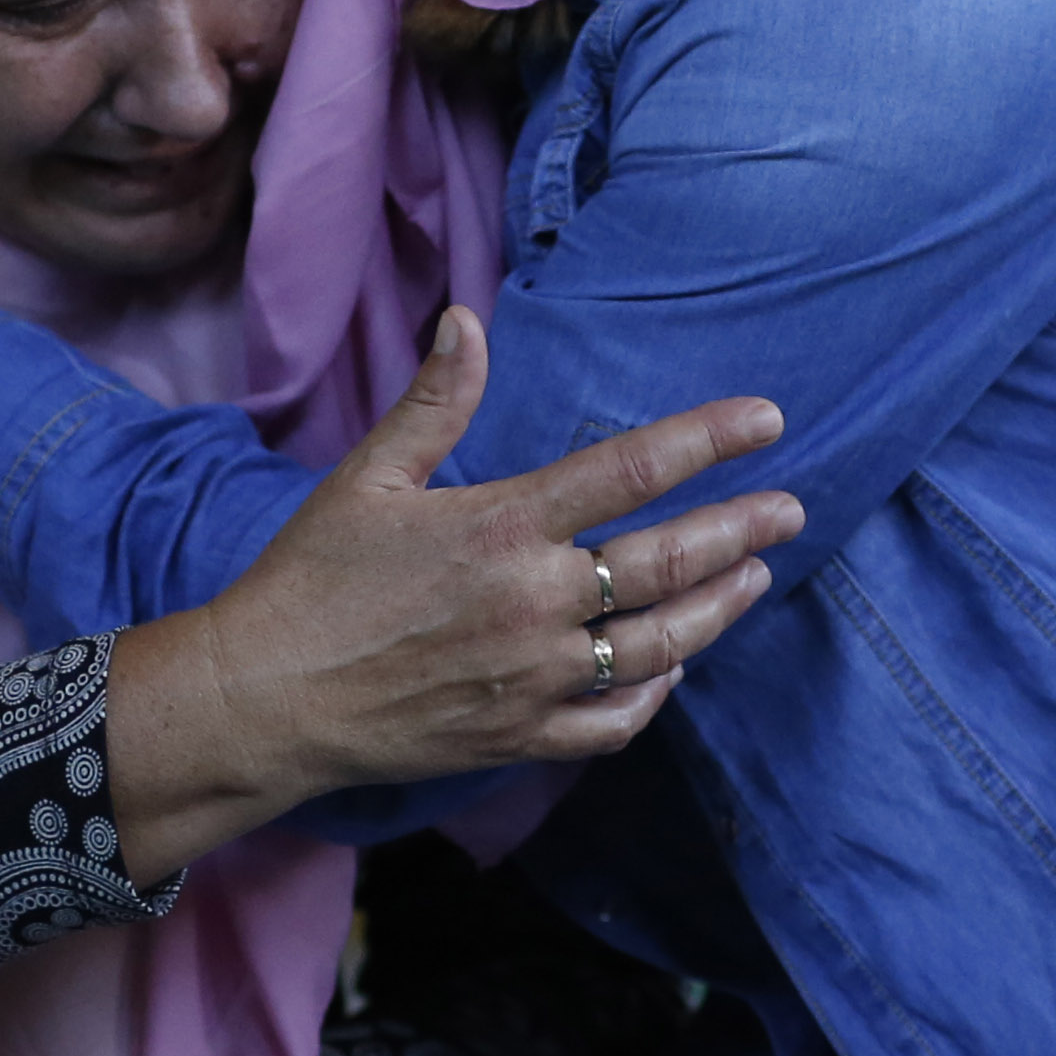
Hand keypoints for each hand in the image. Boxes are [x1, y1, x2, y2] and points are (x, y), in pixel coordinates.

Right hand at [104, 307, 804, 876]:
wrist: (266, 699)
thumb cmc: (310, 580)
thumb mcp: (366, 478)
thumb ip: (433, 403)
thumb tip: (466, 319)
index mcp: (501, 525)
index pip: (632, 470)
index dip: (710, 439)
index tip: (767, 421)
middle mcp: (533, 602)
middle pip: (668, 561)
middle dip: (741, 531)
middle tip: (790, 512)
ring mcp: (535, 676)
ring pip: (660, 644)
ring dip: (718, 607)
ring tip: (753, 576)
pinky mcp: (522, 735)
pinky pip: (615, 720)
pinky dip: (655, 693)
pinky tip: (674, 667)